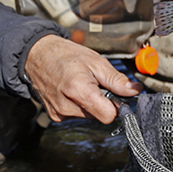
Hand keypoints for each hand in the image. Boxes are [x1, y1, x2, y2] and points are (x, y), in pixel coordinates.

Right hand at [24, 35, 142, 122]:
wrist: (37, 55)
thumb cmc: (65, 55)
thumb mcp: (96, 62)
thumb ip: (116, 80)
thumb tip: (135, 91)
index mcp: (78, 91)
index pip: (108, 115)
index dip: (116, 105)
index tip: (116, 94)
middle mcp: (66, 107)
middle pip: (99, 116)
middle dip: (103, 102)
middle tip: (96, 84)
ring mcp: (59, 113)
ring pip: (89, 116)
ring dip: (92, 103)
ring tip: (83, 85)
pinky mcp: (55, 116)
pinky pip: (78, 115)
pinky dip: (80, 105)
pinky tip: (73, 91)